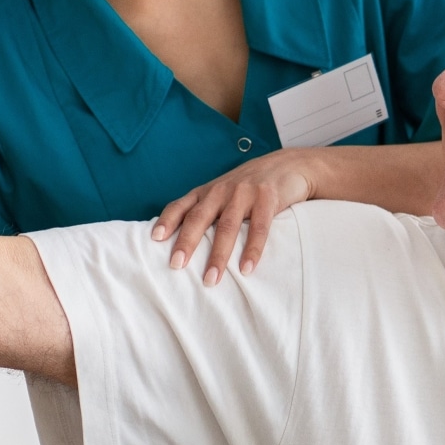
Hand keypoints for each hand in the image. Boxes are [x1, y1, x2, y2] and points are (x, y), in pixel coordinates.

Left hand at [151, 149, 323, 283]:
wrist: (289, 165)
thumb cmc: (250, 185)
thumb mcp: (224, 191)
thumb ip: (206, 209)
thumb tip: (181, 241)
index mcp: (207, 191)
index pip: (181, 205)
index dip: (167, 221)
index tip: (155, 239)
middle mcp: (222, 190)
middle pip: (199, 218)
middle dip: (186, 243)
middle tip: (176, 265)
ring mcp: (244, 193)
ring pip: (227, 227)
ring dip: (218, 256)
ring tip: (211, 279)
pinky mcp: (267, 198)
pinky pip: (259, 229)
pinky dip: (252, 250)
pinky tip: (247, 268)